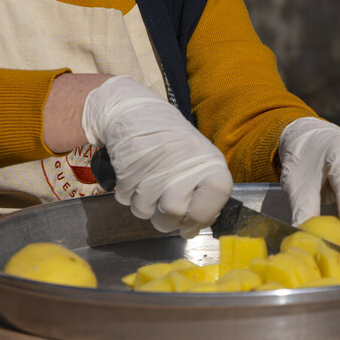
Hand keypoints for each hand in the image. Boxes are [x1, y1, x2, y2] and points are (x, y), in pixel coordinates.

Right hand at [81, 76, 232, 235]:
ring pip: (146, 211)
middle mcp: (184, 164)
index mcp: (209, 163)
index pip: (214, 201)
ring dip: (145, 206)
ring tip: (149, 184)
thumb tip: (195, 227)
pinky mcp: (128, 167)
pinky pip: (126, 199)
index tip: (192, 222)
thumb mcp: (199, 162)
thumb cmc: (173, 143)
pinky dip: (128, 194)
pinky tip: (135, 175)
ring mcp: (155, 166)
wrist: (136, 112)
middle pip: (174, 213)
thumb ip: (202, 195)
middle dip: (166, 218)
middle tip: (164, 205)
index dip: (202, 217)